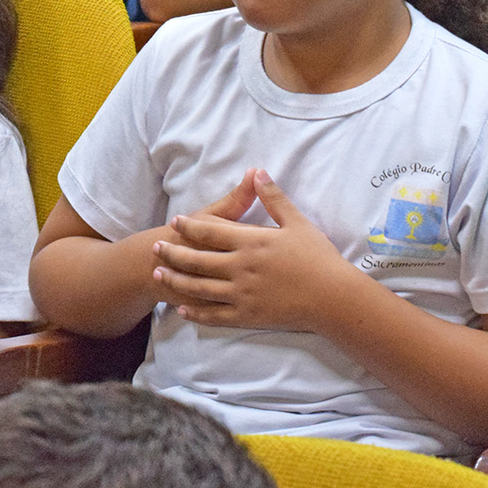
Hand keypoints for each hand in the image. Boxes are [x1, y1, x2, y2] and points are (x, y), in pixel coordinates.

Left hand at [151, 169, 351, 330]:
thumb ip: (273, 198)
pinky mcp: (246, 315)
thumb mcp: (297, 222)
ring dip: (176, 280)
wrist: (332, 296)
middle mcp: (240, 267)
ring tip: (160, 274)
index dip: (190, 226)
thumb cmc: (318, 257)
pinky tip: (182, 309)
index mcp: (251, 242)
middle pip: (197, 259)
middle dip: (173, 252)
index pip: (211, 232)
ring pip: (199, 287)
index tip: (175, 221)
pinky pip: (214, 315)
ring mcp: (241, 293)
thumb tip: (257, 172)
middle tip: (155, 248)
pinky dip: (196, 312)